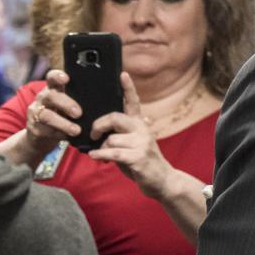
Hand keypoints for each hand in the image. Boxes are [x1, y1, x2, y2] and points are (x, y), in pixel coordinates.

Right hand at [24, 69, 81, 147]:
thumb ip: (77, 99)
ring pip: (47, 115)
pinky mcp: (34, 128)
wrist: (40, 136)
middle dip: (66, 104)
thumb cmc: (60, 116)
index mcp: (52, 89)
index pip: (51, 77)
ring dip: (63, 123)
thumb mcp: (66, 105)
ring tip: (76, 130)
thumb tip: (101, 99)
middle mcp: (42, 99)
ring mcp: (36, 113)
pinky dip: (59, 134)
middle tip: (79, 113)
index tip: (66, 79)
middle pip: (50, 96)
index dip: (57, 76)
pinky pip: (46, 131)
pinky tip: (67, 137)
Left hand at [87, 73, 173, 197]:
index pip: (133, 102)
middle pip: (115, 117)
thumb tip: (98, 130)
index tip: (123, 74)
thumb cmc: (141, 161)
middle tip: (92, 133)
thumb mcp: (133, 143)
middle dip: (99, 125)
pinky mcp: (138, 157)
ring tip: (100, 154)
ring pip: (111, 139)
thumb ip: (120, 133)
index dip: (128, 88)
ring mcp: (141, 143)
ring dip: (101, 147)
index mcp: (140, 123)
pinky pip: (113, 152)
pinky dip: (100, 154)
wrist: (161, 180)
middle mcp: (142, 129)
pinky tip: (94, 156)